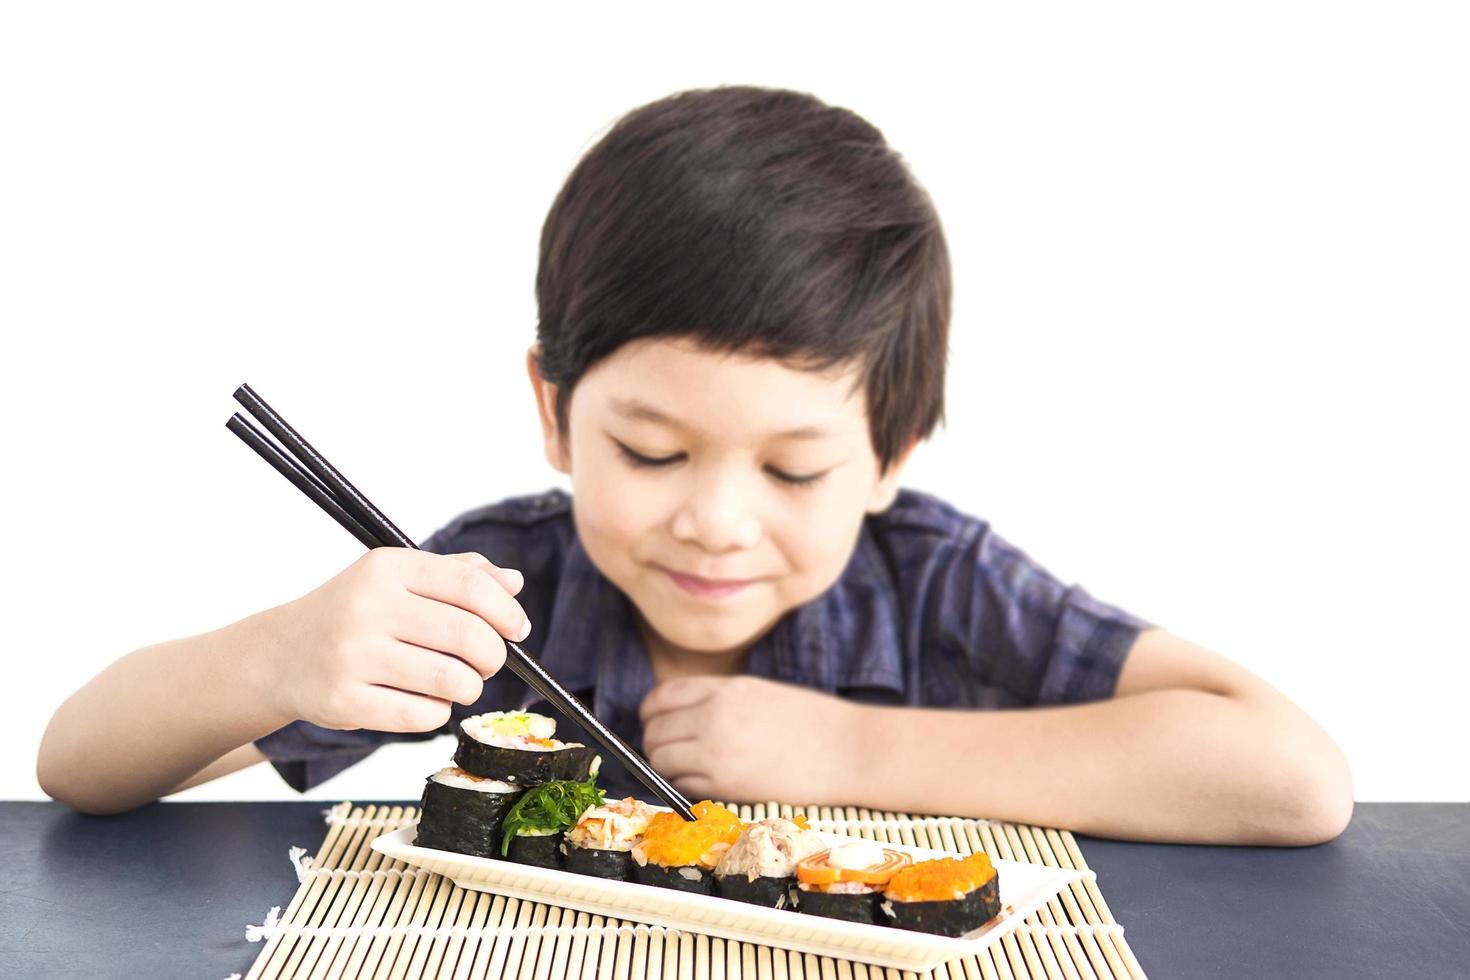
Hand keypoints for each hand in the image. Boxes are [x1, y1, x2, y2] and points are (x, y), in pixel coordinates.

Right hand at [257, 549, 528, 733]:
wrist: (278, 655)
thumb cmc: (351, 613)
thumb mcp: (395, 578)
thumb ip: (457, 573)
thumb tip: (514, 581)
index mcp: (387, 568)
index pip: (470, 585)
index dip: (507, 612)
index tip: (518, 629)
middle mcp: (367, 608)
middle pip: (468, 635)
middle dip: (494, 655)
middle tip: (489, 662)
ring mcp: (353, 656)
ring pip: (452, 680)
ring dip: (470, 688)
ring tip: (459, 683)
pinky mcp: (344, 701)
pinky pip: (423, 716)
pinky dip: (438, 713)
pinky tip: (426, 701)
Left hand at [639, 676, 866, 803]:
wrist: (848, 751)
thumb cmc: (811, 721)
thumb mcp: (759, 692)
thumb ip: (717, 698)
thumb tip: (677, 714)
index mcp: (725, 689)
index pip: (661, 697)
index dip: (651, 712)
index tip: (655, 721)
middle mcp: (714, 716)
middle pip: (654, 730)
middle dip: (654, 741)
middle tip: (667, 750)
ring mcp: (717, 752)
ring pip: (661, 760)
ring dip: (665, 766)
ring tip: (685, 768)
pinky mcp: (726, 785)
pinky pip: (683, 786)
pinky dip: (683, 785)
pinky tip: (703, 782)